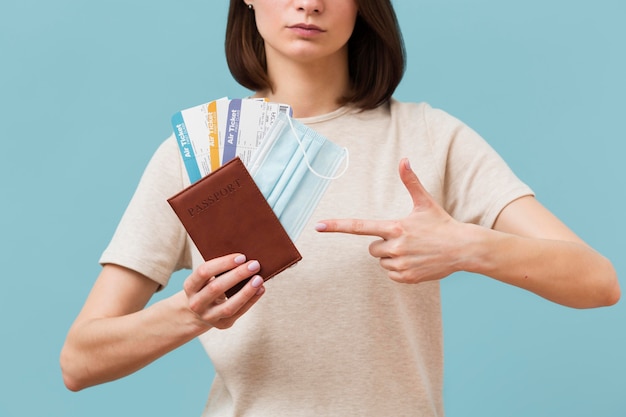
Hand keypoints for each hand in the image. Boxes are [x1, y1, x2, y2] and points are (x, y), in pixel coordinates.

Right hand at [183, 254, 264, 329]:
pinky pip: (238, 313)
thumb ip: (220, 269)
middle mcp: (196, 303)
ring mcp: (208, 316)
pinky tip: (260, 290)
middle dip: (237, 275)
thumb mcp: (206, 278)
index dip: (223, 263)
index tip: (241, 257)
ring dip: (246, 292)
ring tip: (259, 279)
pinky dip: (251, 300)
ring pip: (228, 306)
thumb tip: (245, 260)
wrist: (199, 312)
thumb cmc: (208, 286)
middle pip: (216, 288)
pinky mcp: (222, 324)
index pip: (204, 272)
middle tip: (254, 265)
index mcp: (190, 286)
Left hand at [316, 158, 468, 283]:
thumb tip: (404, 159)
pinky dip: (400, 269)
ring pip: (381, 261)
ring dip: (392, 257)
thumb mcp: (425, 202)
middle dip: (383, 244)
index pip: (359, 227)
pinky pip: (391, 274)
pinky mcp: (407, 278)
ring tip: (414, 250)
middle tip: (405, 239)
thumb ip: (411, 181)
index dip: (337, 226)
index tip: (318, 226)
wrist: (463, 249)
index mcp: (395, 227)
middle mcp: (394, 247)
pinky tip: (416, 261)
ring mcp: (400, 264)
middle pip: (372, 248)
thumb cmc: (441, 224)